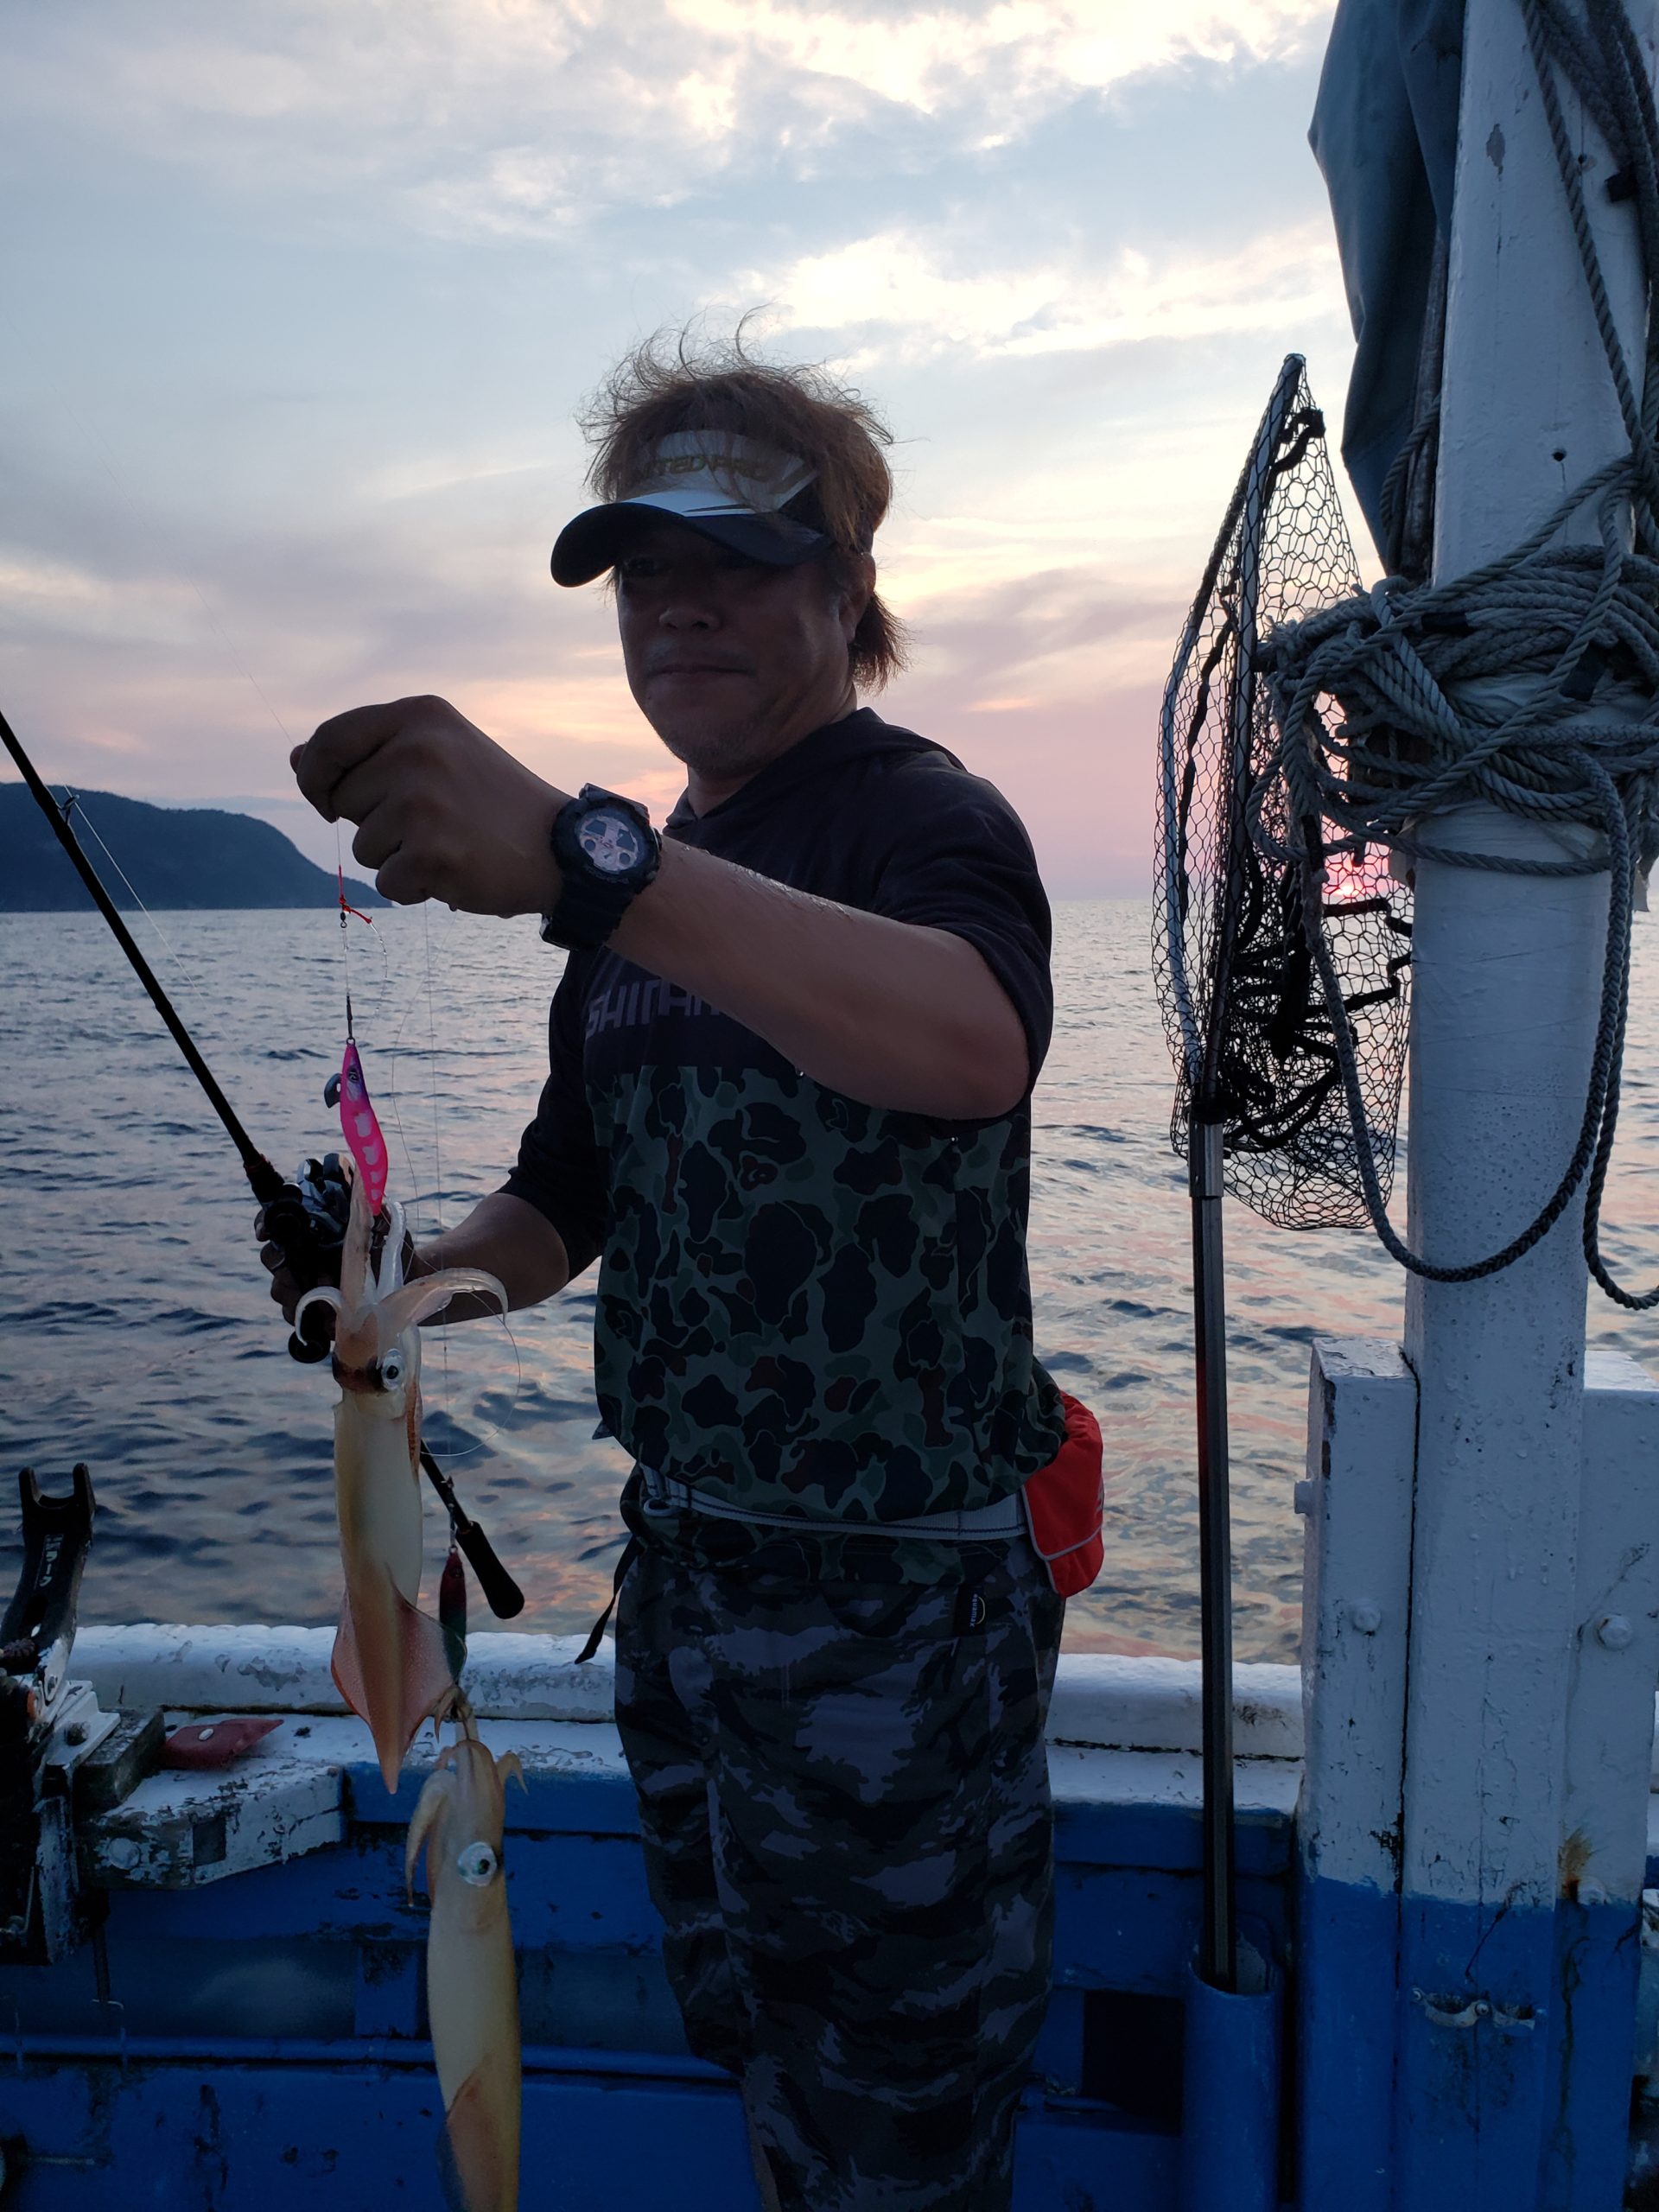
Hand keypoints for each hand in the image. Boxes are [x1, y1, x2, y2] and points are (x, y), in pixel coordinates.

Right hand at [255, 1205, 415, 1333]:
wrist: (405, 1281)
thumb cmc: (391, 1245)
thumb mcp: (384, 1220)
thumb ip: (369, 1201)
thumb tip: (362, 1177)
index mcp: (312, 1228)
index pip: (275, 1220)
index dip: (264, 1223)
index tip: (266, 1232)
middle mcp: (301, 1254)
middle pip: (271, 1258)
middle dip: (283, 1266)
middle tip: (308, 1269)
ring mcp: (303, 1282)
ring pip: (280, 1289)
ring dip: (298, 1293)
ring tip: (328, 1290)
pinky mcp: (311, 1310)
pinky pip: (294, 1316)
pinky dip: (308, 1317)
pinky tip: (328, 1315)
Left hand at [291, 695, 570, 914]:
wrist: (565, 850)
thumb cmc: (494, 803)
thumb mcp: (439, 754)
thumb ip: (369, 753)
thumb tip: (296, 759)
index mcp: (420, 716)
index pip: (329, 741)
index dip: (315, 776)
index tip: (328, 798)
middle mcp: (419, 751)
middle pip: (341, 798)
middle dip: (372, 820)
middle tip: (431, 822)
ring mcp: (424, 802)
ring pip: (363, 845)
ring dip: (397, 857)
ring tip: (450, 843)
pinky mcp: (432, 853)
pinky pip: (387, 882)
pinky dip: (416, 888)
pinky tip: (457, 870)